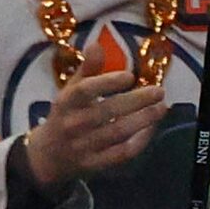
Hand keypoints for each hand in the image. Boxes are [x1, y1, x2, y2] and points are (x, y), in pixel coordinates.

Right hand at [23, 68, 169, 188]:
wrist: (48, 157)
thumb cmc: (65, 116)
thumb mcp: (69, 91)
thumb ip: (86, 70)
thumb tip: (97, 45)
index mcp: (66, 102)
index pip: (85, 90)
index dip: (107, 82)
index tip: (130, 76)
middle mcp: (74, 124)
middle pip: (107, 111)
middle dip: (136, 100)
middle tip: (159, 91)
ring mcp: (85, 146)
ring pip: (118, 132)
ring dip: (143, 120)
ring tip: (161, 108)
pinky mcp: (96, 163)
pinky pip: (121, 152)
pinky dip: (139, 141)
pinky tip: (151, 128)